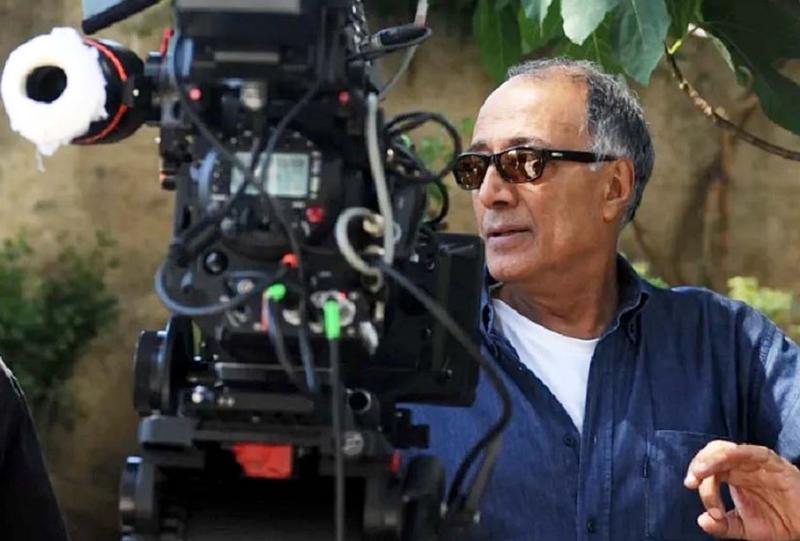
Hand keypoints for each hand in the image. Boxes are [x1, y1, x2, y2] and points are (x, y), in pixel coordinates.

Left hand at [684, 440, 799, 539]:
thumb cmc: (777, 522)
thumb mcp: (745, 528)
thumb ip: (724, 526)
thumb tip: (702, 521)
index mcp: (731, 476)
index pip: (707, 471)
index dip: (701, 486)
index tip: (710, 511)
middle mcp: (739, 466)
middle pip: (712, 454)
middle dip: (698, 465)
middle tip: (691, 482)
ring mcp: (754, 462)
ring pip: (726, 450)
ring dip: (711, 459)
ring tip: (699, 473)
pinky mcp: (772, 461)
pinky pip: (752, 452)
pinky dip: (735, 453)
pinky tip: (725, 459)